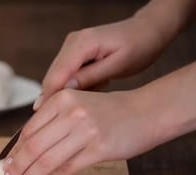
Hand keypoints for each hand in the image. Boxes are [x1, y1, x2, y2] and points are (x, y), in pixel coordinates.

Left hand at [2, 88, 158, 174]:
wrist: (145, 112)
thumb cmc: (107, 112)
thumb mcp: (77, 105)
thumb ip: (52, 122)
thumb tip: (22, 150)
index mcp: (61, 99)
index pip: (28, 130)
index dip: (13, 152)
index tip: (4, 166)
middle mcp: (71, 112)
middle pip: (33, 146)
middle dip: (16, 168)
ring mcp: (85, 130)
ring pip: (46, 160)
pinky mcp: (98, 149)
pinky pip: (65, 169)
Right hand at [37, 16, 169, 109]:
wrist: (148, 31)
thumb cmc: (139, 47)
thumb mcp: (117, 66)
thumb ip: (90, 77)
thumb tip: (64, 91)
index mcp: (82, 42)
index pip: (56, 75)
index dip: (49, 98)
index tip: (48, 120)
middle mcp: (72, 42)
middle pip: (52, 76)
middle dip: (52, 100)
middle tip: (56, 123)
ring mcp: (72, 46)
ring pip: (58, 77)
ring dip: (62, 95)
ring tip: (71, 112)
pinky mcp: (75, 52)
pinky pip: (66, 74)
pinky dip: (72, 88)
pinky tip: (84, 97)